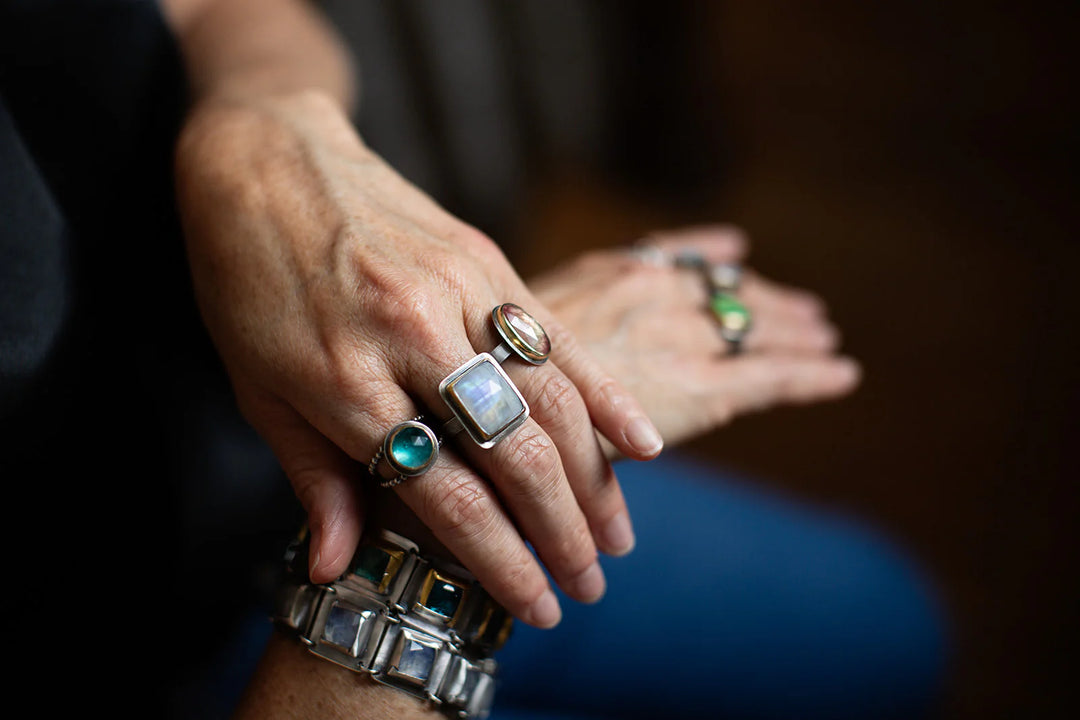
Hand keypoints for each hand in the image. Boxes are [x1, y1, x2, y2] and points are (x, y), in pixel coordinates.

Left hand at [173, 90, 661, 626]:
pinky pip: (558, 333)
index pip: (443, 493)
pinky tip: (642, 440)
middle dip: (560, 532)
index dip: (497, 562)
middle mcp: (409, 336)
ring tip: (617, 536)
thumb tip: (335, 571)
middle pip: (511, 453)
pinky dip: (605, 392)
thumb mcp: (256, 391)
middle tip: (591, 586)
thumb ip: (312, 479)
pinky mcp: (484, 257)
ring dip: (592, 476)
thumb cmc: (247, 285)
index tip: (537, 608)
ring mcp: (455, 289)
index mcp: (342, 381)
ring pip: (548, 398)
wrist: (264, 163)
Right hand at [529, 226, 860, 451]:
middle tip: (803, 312)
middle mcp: (654, 295)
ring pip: (755, 328)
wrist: (498, 410)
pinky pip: (771, 377)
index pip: (679, 260)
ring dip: (796, 332)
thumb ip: (561, 310)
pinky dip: (812, 375)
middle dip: (765, 300)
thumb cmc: (498, 370)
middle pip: (725, 291)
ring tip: (825, 340)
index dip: (713, 263)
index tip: (738, 257)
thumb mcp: (524, 320)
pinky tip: (841, 374)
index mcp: (613, 274)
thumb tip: (572, 318)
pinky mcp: (701, 391)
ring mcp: (679, 339)